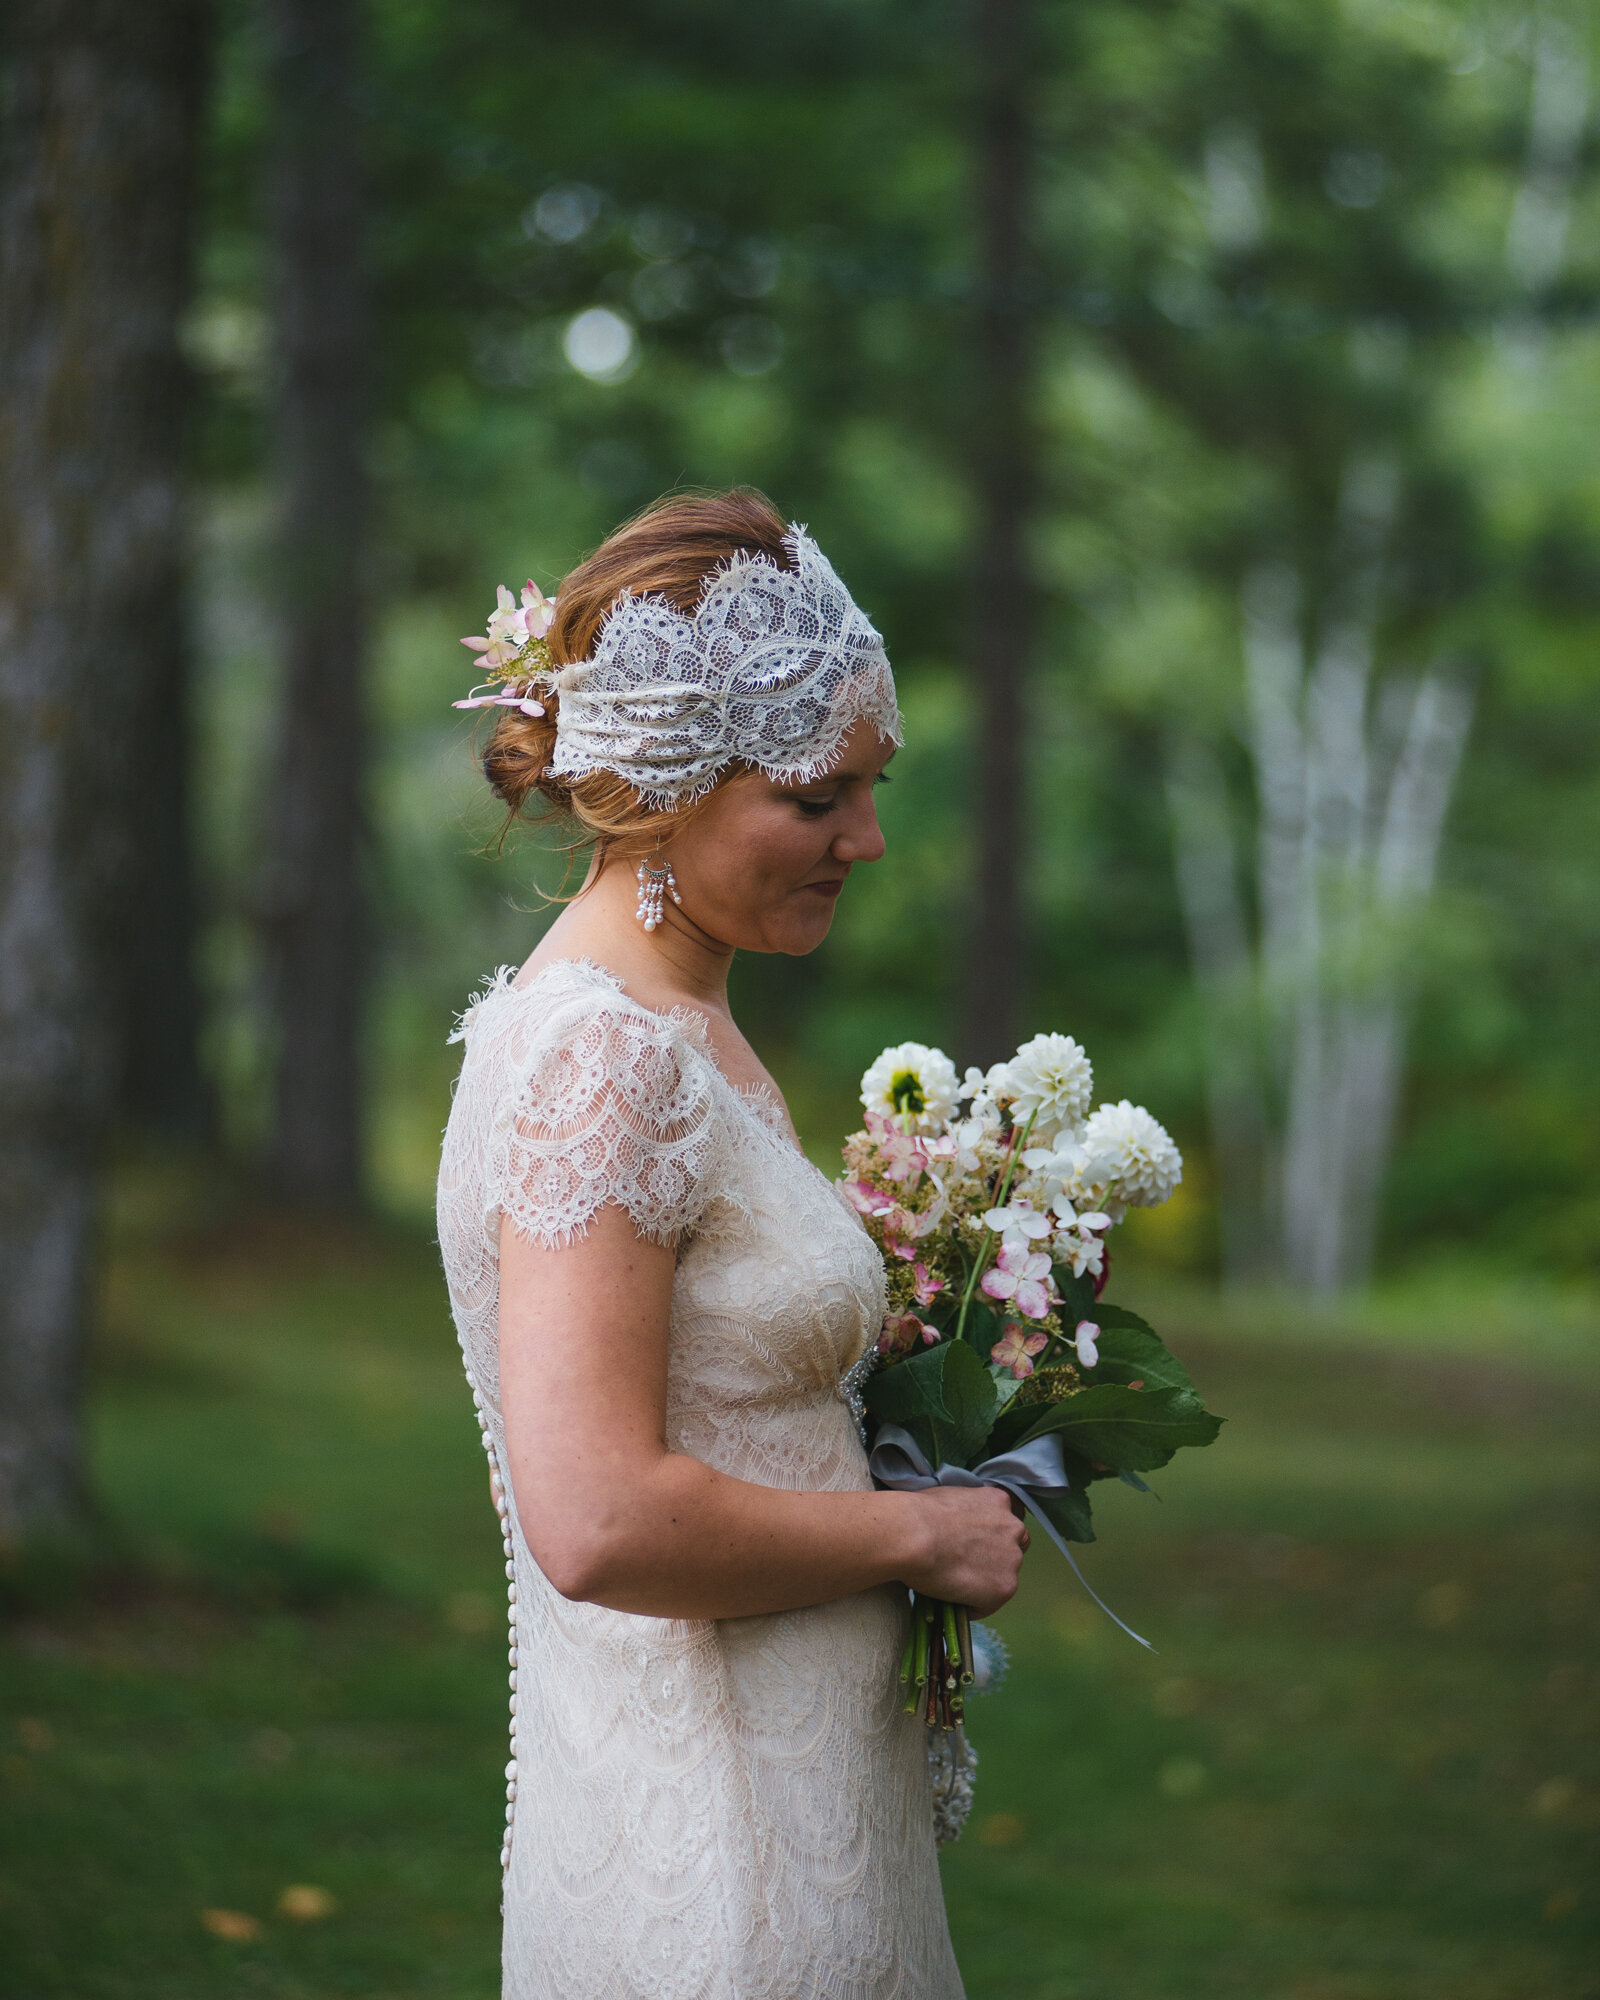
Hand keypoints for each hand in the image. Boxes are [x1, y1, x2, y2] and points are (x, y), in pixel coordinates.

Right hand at [902, 1484, 1028, 1617]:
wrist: (912, 1535)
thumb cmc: (917, 1513)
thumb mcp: (949, 1497)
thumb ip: (964, 1511)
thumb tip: (953, 1527)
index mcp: (999, 1501)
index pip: (1004, 1524)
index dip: (989, 1539)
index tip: (971, 1548)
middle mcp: (1013, 1527)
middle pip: (1011, 1550)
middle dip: (993, 1560)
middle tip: (964, 1568)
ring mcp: (1012, 1559)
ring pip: (1002, 1577)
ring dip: (983, 1583)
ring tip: (952, 1586)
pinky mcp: (1004, 1587)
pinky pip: (988, 1603)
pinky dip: (971, 1605)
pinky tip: (949, 1599)